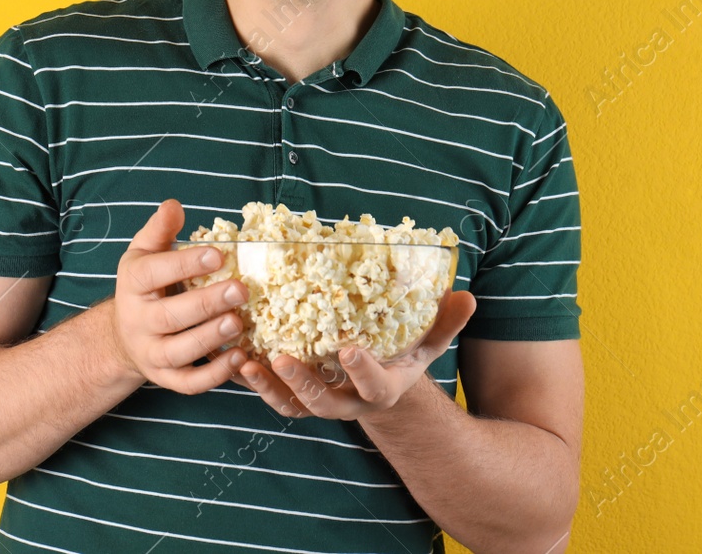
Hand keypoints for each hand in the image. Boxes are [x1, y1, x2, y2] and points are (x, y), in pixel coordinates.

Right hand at [109, 198, 249, 393]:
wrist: (124, 335)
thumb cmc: (146, 286)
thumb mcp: (145, 253)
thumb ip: (160, 229)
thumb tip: (174, 205)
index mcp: (133, 284)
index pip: (154, 273)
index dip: (185, 264)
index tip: (219, 254)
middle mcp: (139, 321)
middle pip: (170, 316)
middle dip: (206, 304)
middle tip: (241, 290)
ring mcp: (151, 353)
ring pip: (179, 351)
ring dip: (210, 338)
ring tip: (239, 322)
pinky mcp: (167, 378)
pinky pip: (189, 383)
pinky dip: (214, 375)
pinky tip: (239, 358)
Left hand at [231, 290, 476, 420]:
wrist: (381, 386)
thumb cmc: (403, 354)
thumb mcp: (428, 340)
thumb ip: (446, 321)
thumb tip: (467, 296)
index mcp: (382, 388)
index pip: (374, 385)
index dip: (362, 370)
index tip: (348, 349)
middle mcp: (350, 403)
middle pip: (323, 403)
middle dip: (301, 383)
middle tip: (279, 358)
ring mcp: (321, 404)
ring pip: (291, 406)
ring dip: (266, 388)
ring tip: (245, 363)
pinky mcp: (297, 399)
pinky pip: (273, 398)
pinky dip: (253, 383)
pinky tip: (234, 360)